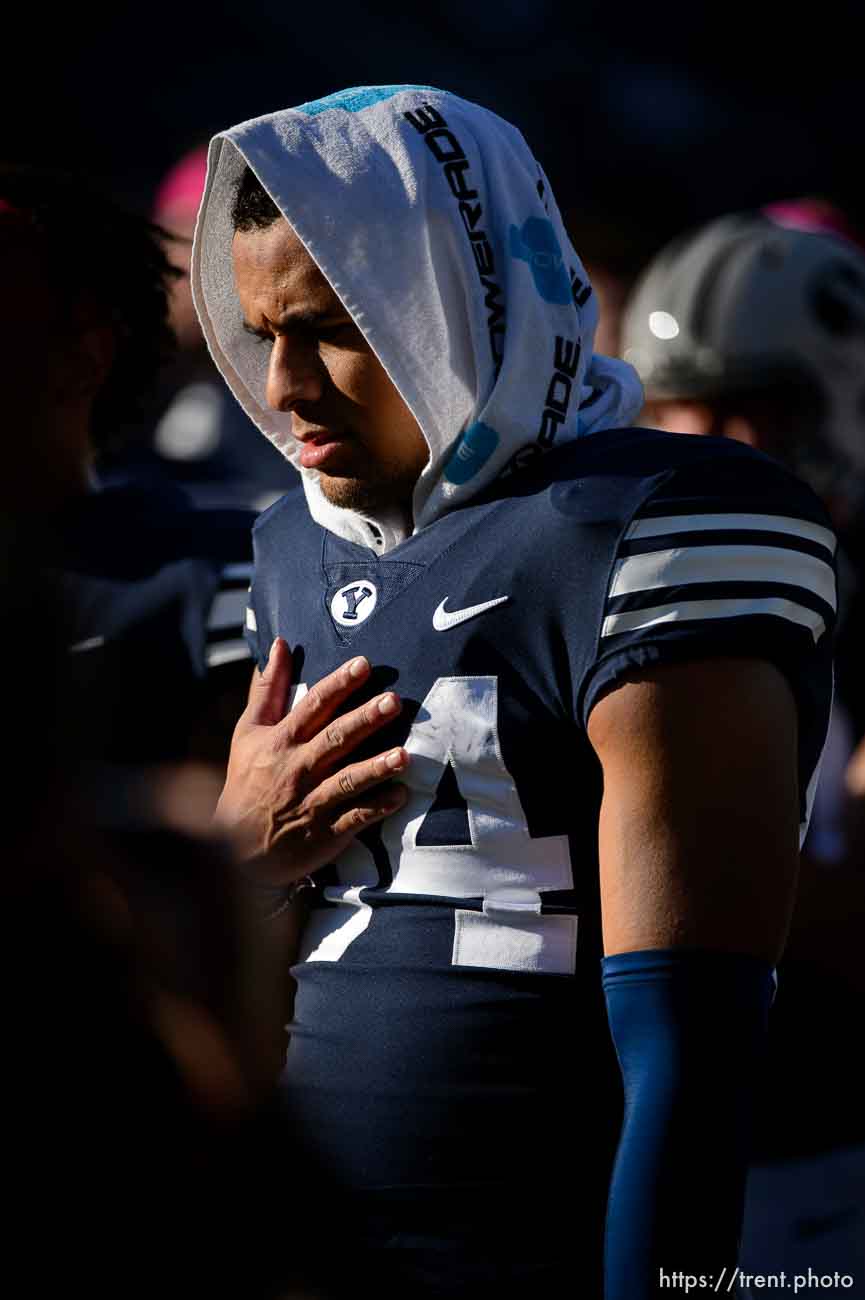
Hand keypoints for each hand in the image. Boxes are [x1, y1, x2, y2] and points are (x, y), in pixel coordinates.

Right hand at [215, 638, 408, 882]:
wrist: (236, 847)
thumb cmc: (247, 780)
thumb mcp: (249, 732)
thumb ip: (267, 689)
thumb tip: (279, 643)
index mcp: (281, 741)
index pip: (313, 706)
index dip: (338, 685)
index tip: (364, 665)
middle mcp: (298, 768)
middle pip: (335, 739)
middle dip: (364, 720)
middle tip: (393, 701)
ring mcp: (313, 802)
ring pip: (348, 781)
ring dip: (376, 768)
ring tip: (404, 754)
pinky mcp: (326, 831)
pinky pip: (355, 818)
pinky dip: (377, 808)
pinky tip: (401, 795)